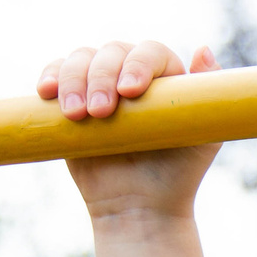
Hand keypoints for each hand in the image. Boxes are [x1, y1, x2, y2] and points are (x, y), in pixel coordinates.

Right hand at [37, 39, 221, 223]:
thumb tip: (203, 48)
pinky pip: (56, 74)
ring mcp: (100, 84)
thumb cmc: (177, 175)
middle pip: (112, 52)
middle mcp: (132, 74)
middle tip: (100, 114)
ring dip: (74, 80)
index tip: (130, 93)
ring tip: (76, 115)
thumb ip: (209, 95)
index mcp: (166, 77)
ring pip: (81, 59)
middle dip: (102, 78)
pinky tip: (47, 92)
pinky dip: (50, 77)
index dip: (138, 65)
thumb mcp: (203, 138)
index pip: (150, 53)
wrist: (140, 208)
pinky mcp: (71, 99)